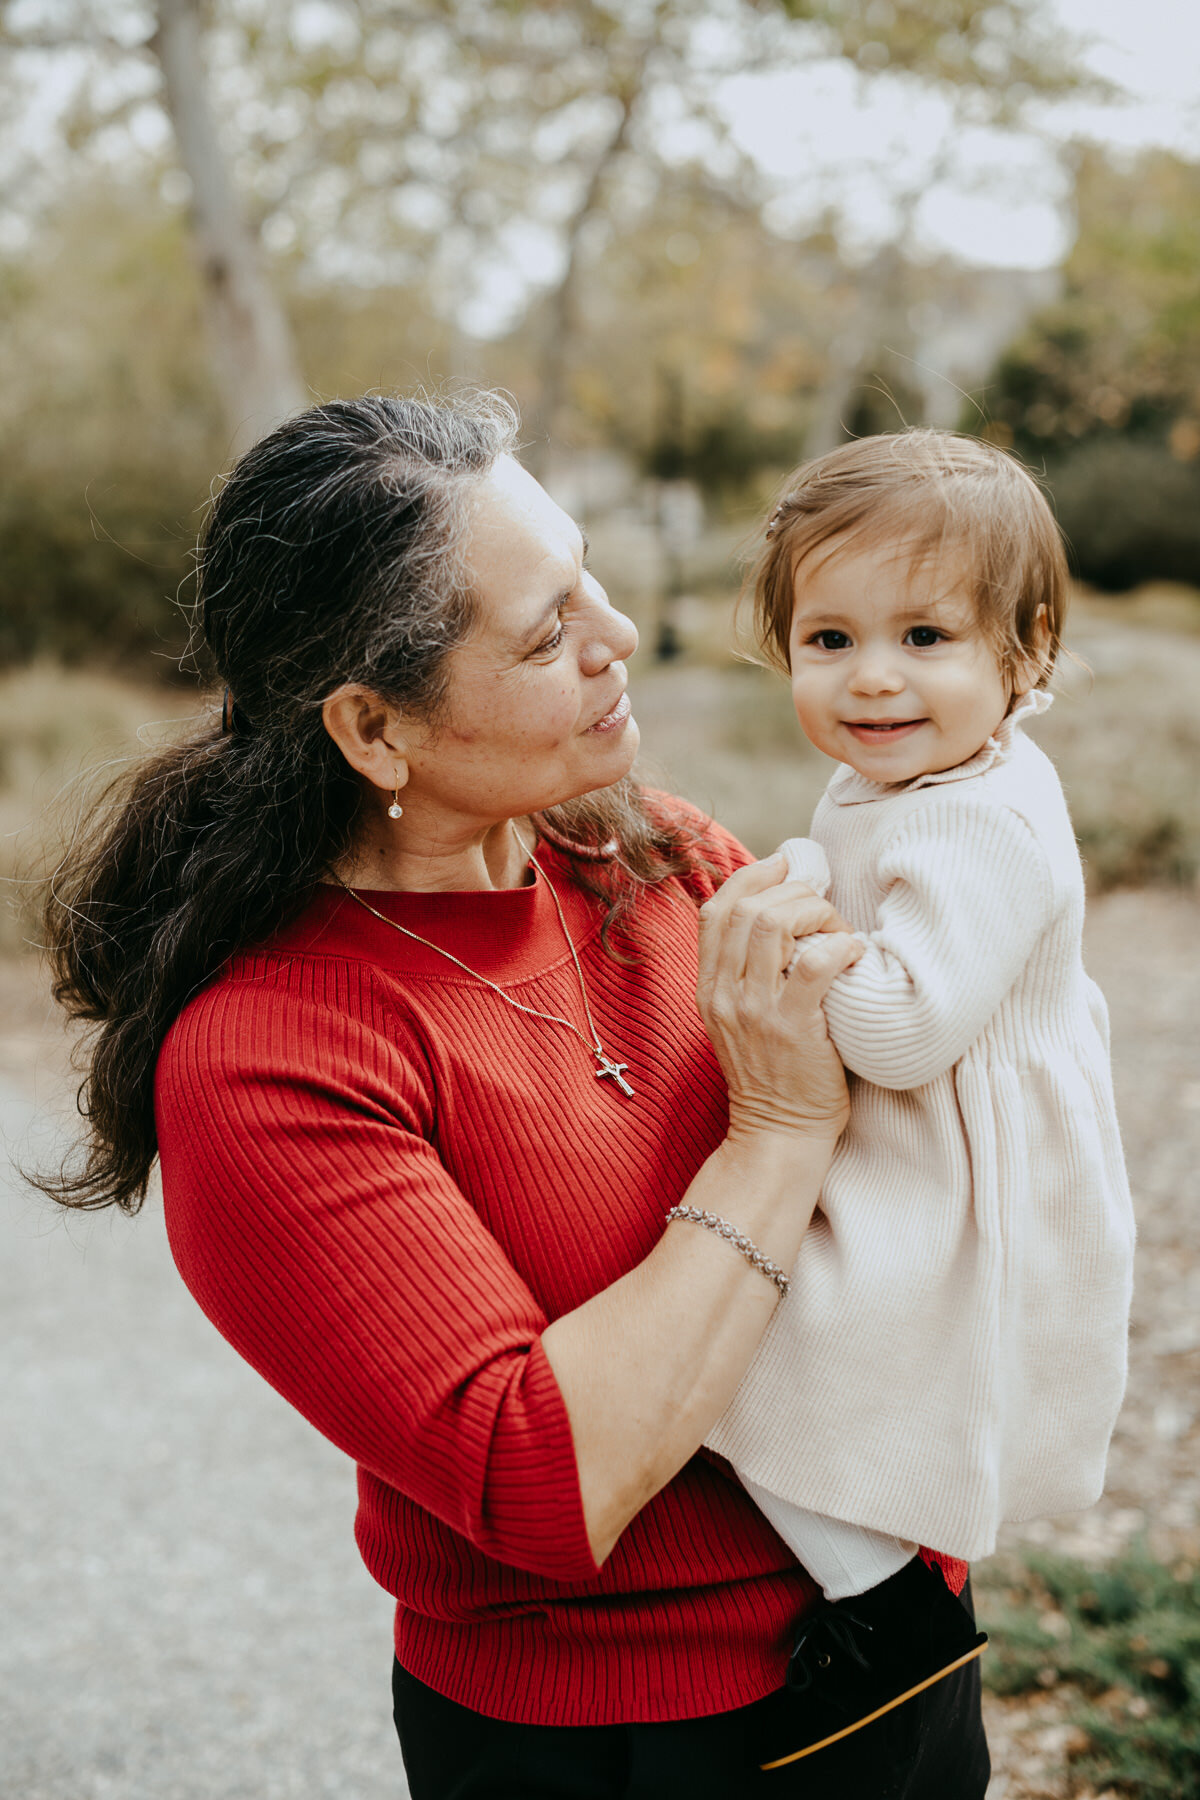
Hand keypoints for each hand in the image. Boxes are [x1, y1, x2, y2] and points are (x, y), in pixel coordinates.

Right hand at [696, 854, 862, 1141]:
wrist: (777, 1133)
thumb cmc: (773, 1073)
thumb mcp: (738, 1019)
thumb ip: (746, 972)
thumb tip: (779, 914)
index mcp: (709, 988)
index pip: (714, 910)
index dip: (750, 877)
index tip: (785, 867)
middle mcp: (724, 995)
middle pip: (746, 909)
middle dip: (791, 892)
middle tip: (822, 904)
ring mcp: (755, 1012)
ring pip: (774, 926)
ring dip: (814, 913)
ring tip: (837, 928)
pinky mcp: (792, 1029)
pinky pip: (815, 965)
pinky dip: (839, 946)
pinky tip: (854, 953)